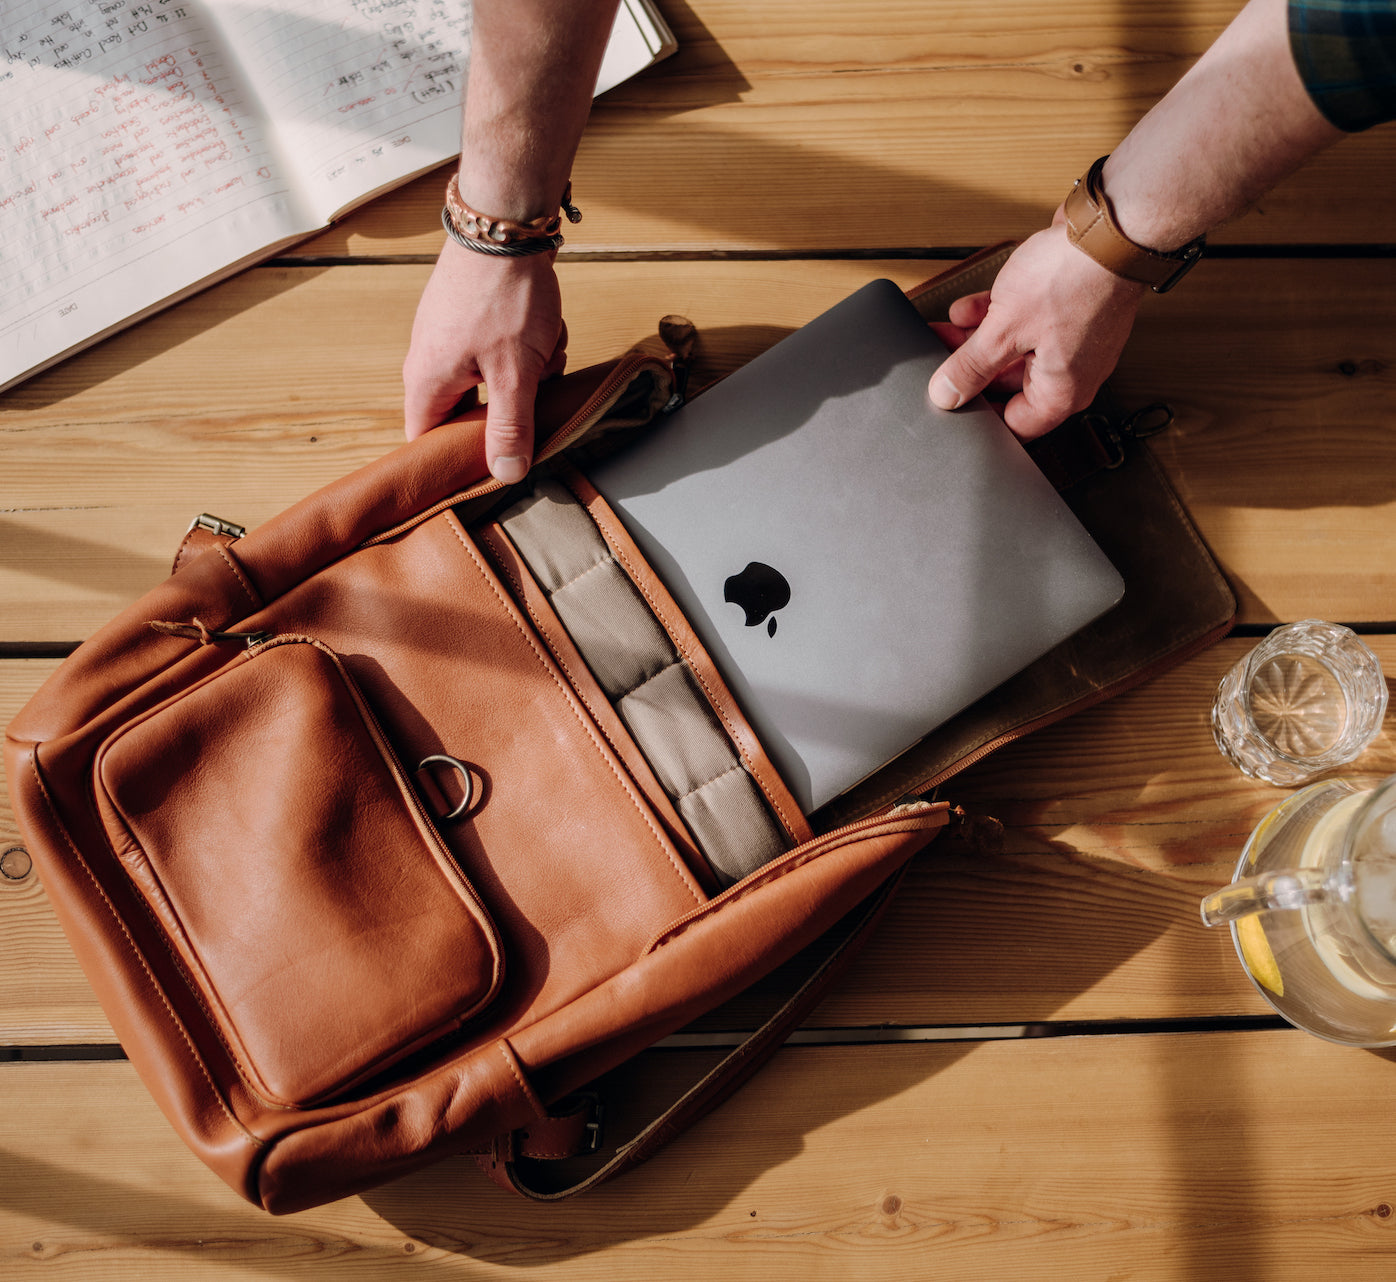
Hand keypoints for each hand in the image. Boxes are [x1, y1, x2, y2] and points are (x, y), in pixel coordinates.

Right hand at [402, 240, 567, 481]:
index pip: (426, 442)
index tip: (485, 473)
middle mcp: (429, 361)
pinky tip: (545, 332)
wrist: (506, 222)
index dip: (453, 463)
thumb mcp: (515, 373)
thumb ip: (510, 427)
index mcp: (426, 381)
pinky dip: (530, 350)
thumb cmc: (504, 294)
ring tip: (543, 352)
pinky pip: (504, 354)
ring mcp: (450, 338)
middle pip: (468, 414)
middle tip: (533, 395)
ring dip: (527, 375)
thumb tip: (506, 473)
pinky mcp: (472, 320)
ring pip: (494, 382)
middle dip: (509, 409)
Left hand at [928, 210, 1146, 439]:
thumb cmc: (1073, 279)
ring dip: (977, 340)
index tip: (952, 405)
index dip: (980, 418)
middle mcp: (1072, 372)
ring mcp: (1071, 340)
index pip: (1015, 425)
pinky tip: (967, 309)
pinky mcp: (1067, 311)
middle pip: (1008, 384)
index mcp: (1062, 392)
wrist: (1110, 227)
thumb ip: (971, 366)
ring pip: (1013, 350)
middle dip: (970, 370)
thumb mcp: (1004, 330)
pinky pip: (1025, 323)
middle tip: (939, 361)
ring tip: (944, 331)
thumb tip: (947, 394)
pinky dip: (996, 317)